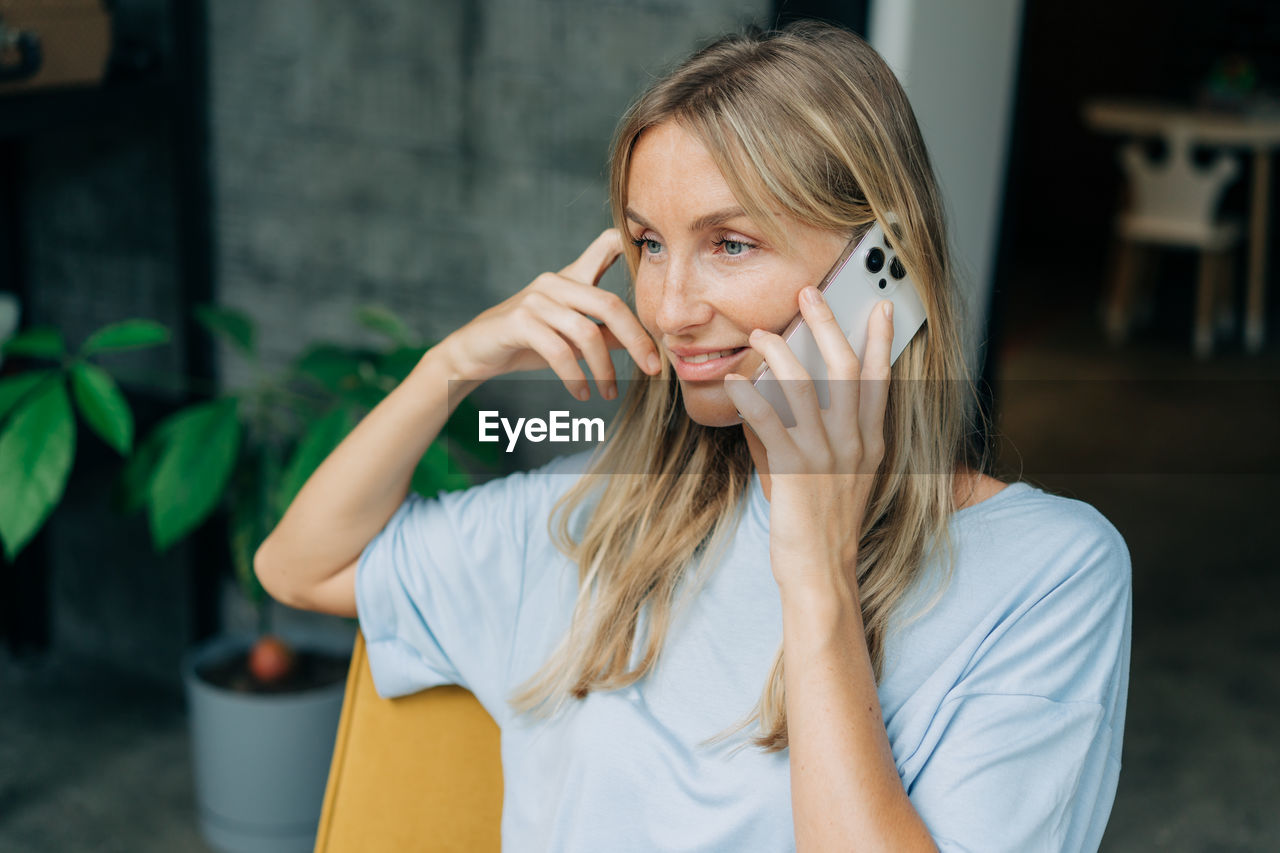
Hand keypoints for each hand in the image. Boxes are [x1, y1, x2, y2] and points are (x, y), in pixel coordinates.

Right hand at [437, 229, 661, 399]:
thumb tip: (644, 343)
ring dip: (603, 370)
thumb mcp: (571, 335)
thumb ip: (604, 332)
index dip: (632, 247)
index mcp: (571, 278)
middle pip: (610, 304)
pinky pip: (559, 351)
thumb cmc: (526, 342)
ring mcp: (536, 299)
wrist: (474, 352)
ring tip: (608, 393)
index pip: (606, 246)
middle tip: (652, 370)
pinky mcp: (519, 322)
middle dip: (637, 340)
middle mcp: (555, 281)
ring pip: (586, 333)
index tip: (659, 267)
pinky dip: (575, 377)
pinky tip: (581, 393)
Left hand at [723, 287, 893, 592]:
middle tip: (809, 295)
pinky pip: (770, 421)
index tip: (880, 306)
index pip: (880, 381)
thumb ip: (815, 438)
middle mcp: (853, 444)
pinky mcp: (795, 471)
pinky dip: (751, 396)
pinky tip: (734, 383)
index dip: (879, 341)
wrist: (822, 572)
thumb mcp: (836, 478)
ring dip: (780, 353)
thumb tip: (779, 402)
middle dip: (827, 326)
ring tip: (761, 335)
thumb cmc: (824, 526)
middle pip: (845, 369)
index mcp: (869, 444)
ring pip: (805, 387)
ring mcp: (825, 456)